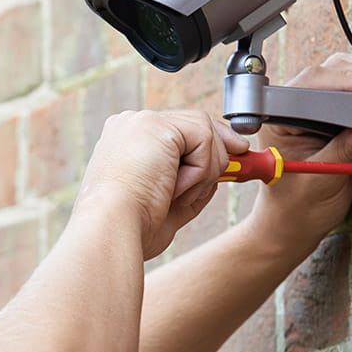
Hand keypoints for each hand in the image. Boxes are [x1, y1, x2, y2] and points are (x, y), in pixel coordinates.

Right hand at [80, 109, 249, 258]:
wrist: (111, 229)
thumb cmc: (131, 226)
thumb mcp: (168, 200)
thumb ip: (192, 180)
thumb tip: (223, 168)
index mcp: (126, 142)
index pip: (178, 131)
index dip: (209, 145)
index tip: (234, 158)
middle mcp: (131, 125)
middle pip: (195, 123)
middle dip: (221, 149)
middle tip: (241, 166)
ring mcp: (142, 122)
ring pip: (204, 132)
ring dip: (206, 170)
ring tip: (177, 195)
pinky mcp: (157, 125)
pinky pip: (204, 140)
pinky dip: (201, 170)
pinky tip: (175, 188)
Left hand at [249, 45, 351, 246]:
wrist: (294, 224)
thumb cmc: (298, 205)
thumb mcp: (322, 180)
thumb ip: (344, 153)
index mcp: (279, 119)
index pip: (312, 87)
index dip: (348, 82)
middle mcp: (293, 109)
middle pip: (330, 76)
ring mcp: (312, 110)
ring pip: (342, 77)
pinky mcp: (331, 117)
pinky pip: (351, 91)